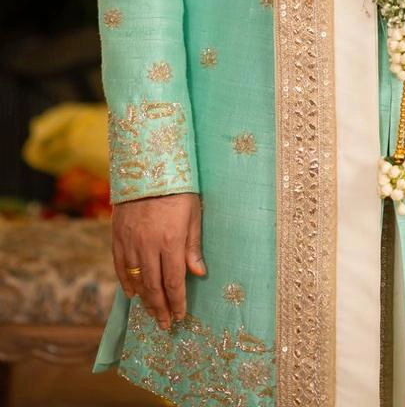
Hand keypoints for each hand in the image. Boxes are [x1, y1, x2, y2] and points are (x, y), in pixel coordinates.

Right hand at [111, 192, 204, 328]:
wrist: (146, 168)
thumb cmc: (178, 189)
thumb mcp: (194, 213)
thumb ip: (193, 246)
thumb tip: (198, 274)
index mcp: (171, 240)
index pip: (174, 281)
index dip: (177, 301)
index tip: (180, 315)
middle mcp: (148, 246)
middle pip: (154, 287)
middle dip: (161, 308)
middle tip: (166, 324)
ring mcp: (131, 243)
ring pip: (137, 280)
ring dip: (145, 300)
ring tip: (152, 313)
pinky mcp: (118, 237)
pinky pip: (121, 267)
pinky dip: (127, 282)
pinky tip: (132, 294)